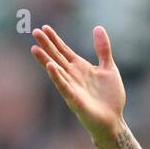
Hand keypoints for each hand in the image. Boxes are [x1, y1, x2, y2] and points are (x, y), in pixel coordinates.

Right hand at [31, 24, 125, 144]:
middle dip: (46, 45)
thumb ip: (103, 50)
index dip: (55, 39)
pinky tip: (50, 67)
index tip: (45, 27)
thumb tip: (98, 28)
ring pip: (56, 71)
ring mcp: (72, 88)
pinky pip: (64, 87)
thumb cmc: (111, 98)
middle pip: (57, 57)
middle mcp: (73, 76)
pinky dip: (57, 77)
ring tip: (35, 48)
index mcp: (80, 67)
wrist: (114, 121)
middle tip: (35, 32)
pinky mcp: (75, 100)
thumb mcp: (109, 68)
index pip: (64, 50)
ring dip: (45, 60)